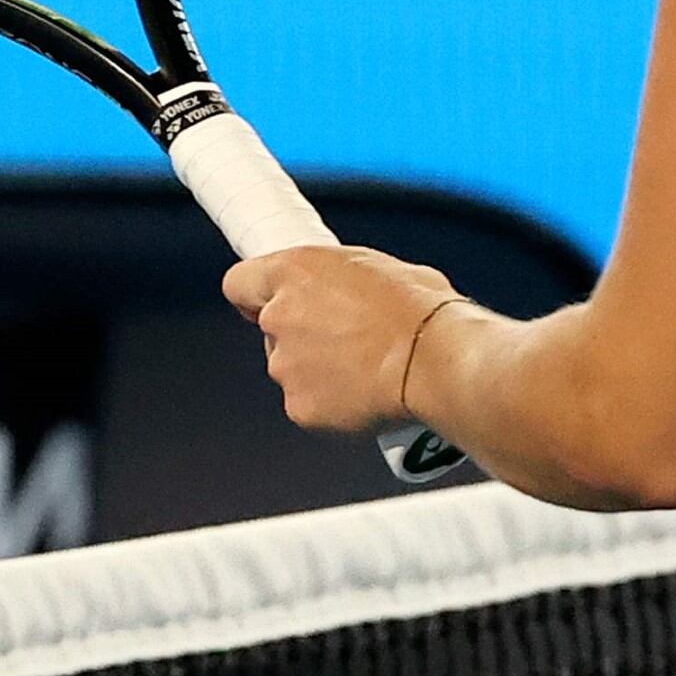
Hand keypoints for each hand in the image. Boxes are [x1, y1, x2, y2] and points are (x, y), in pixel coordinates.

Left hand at [221, 246, 461, 437]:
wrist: (436, 362)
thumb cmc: (420, 311)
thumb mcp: (381, 268)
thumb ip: (342, 280)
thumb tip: (349, 289)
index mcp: (294, 271)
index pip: (240, 283)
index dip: (255, 296)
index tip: (264, 304)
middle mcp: (279, 317)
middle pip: (271, 330)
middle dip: (301, 336)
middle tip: (347, 340)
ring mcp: (285, 366)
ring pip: (290, 369)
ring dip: (316, 371)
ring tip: (364, 369)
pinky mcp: (299, 406)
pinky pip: (307, 404)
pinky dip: (329, 404)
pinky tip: (364, 395)